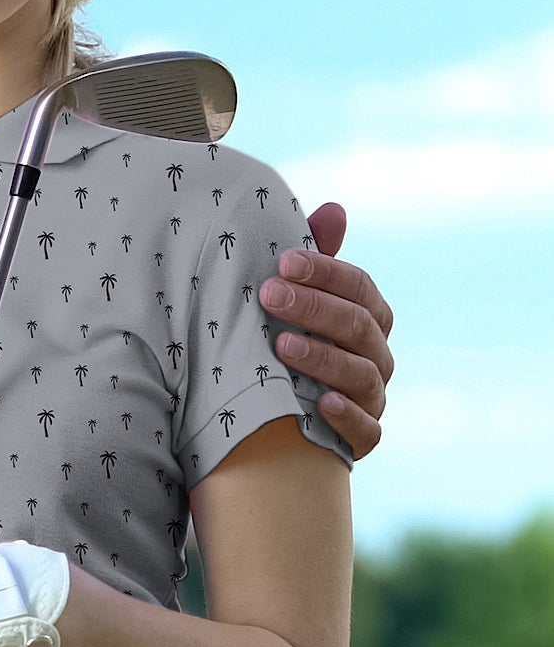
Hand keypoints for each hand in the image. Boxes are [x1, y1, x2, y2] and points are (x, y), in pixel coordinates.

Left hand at [262, 203, 393, 459]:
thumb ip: (315, 257)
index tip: (283, 261)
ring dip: (323, 358)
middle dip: (314, 308)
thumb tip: (334, 209)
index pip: (360, 288)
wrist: (273, 410)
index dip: (326, 272)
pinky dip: (347, 417)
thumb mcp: (295, 297)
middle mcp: (376, 355)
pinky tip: (321, 403)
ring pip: (362, 375)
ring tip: (282, 345)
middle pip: (358, 327)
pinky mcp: (362, 438)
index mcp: (367, 316)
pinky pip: (367, 431)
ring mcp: (372, 397)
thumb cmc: (287, 337)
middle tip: (269, 295)